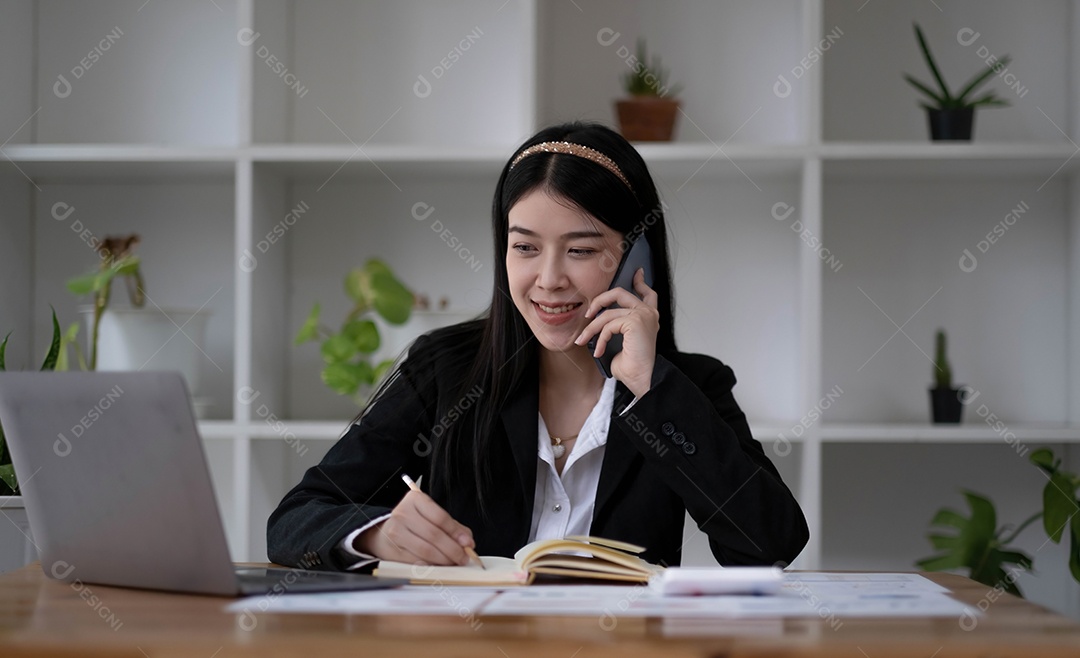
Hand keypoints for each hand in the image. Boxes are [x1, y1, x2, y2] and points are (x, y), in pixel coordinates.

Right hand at [355, 489, 475, 564]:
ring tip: (453, 562)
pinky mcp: (391, 550)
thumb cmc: (413, 523)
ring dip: (444, 560)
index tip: (468, 543)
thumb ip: (453, 527)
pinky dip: (431, 566)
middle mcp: (403, 513)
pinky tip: (438, 566)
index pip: (440, 517)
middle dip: (453, 549)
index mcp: (415, 499)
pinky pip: (416, 561)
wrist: (383, 532)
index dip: (457, 532)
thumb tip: (468, 543)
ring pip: (426, 550)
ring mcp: (395, 532)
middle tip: (463, 557)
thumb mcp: (432, 516)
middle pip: (434, 535)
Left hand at [575, 268, 658, 397]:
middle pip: (620, 293)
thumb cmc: (633, 365)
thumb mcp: (622, 340)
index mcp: (648, 317)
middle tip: (588, 313)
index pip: (646, 293)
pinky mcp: (635, 322)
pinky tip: (599, 351)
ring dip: (592, 328)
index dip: (640, 281)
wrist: (642, 379)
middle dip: (599, 300)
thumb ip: (617, 325)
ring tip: (584, 340)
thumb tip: (599, 319)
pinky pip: (608, 325)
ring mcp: (643, 315)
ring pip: (607, 313)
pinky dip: (600, 338)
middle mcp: (648, 313)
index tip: (636, 273)